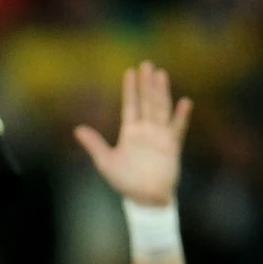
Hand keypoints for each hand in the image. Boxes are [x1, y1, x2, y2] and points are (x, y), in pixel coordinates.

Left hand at [75, 62, 192, 206]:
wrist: (145, 198)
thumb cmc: (125, 181)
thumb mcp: (105, 162)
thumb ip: (94, 144)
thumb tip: (77, 129)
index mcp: (130, 132)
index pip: (130, 105)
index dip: (130, 89)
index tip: (130, 71)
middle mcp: (146, 130)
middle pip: (147, 102)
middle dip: (146, 84)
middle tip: (147, 64)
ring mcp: (160, 136)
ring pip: (161, 109)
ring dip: (161, 92)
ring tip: (161, 75)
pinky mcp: (172, 146)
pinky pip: (177, 129)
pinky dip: (181, 116)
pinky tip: (184, 103)